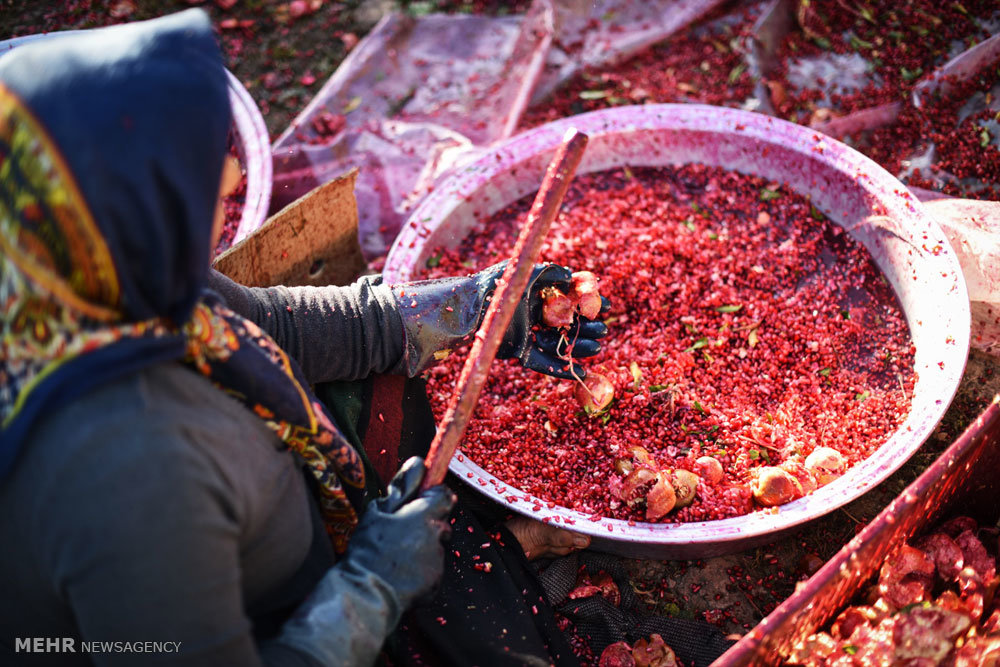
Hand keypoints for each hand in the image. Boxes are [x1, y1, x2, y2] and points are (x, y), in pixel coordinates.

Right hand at [343, 458, 454, 608]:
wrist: (366, 593)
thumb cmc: (368, 549)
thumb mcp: (379, 512)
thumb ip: (403, 487)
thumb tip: (419, 463)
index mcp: (425, 514)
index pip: (444, 495)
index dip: (432, 496)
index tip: (418, 501)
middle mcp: (437, 535)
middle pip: (440, 521)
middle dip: (425, 524)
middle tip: (399, 533)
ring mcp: (438, 561)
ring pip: (435, 546)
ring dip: (421, 547)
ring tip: (395, 556)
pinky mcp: (435, 583)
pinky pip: (430, 569)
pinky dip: (419, 570)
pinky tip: (399, 573)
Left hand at [486, 261, 610, 379]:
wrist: (472, 306)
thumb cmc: (497, 284)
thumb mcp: (527, 272)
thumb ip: (551, 272)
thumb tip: (573, 277)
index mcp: (537, 297)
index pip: (569, 302)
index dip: (587, 304)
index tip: (605, 305)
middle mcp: (534, 316)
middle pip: (567, 325)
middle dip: (587, 328)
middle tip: (604, 330)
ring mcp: (527, 334)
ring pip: (558, 344)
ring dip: (578, 348)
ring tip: (597, 349)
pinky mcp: (519, 351)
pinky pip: (541, 362)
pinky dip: (559, 368)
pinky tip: (579, 372)